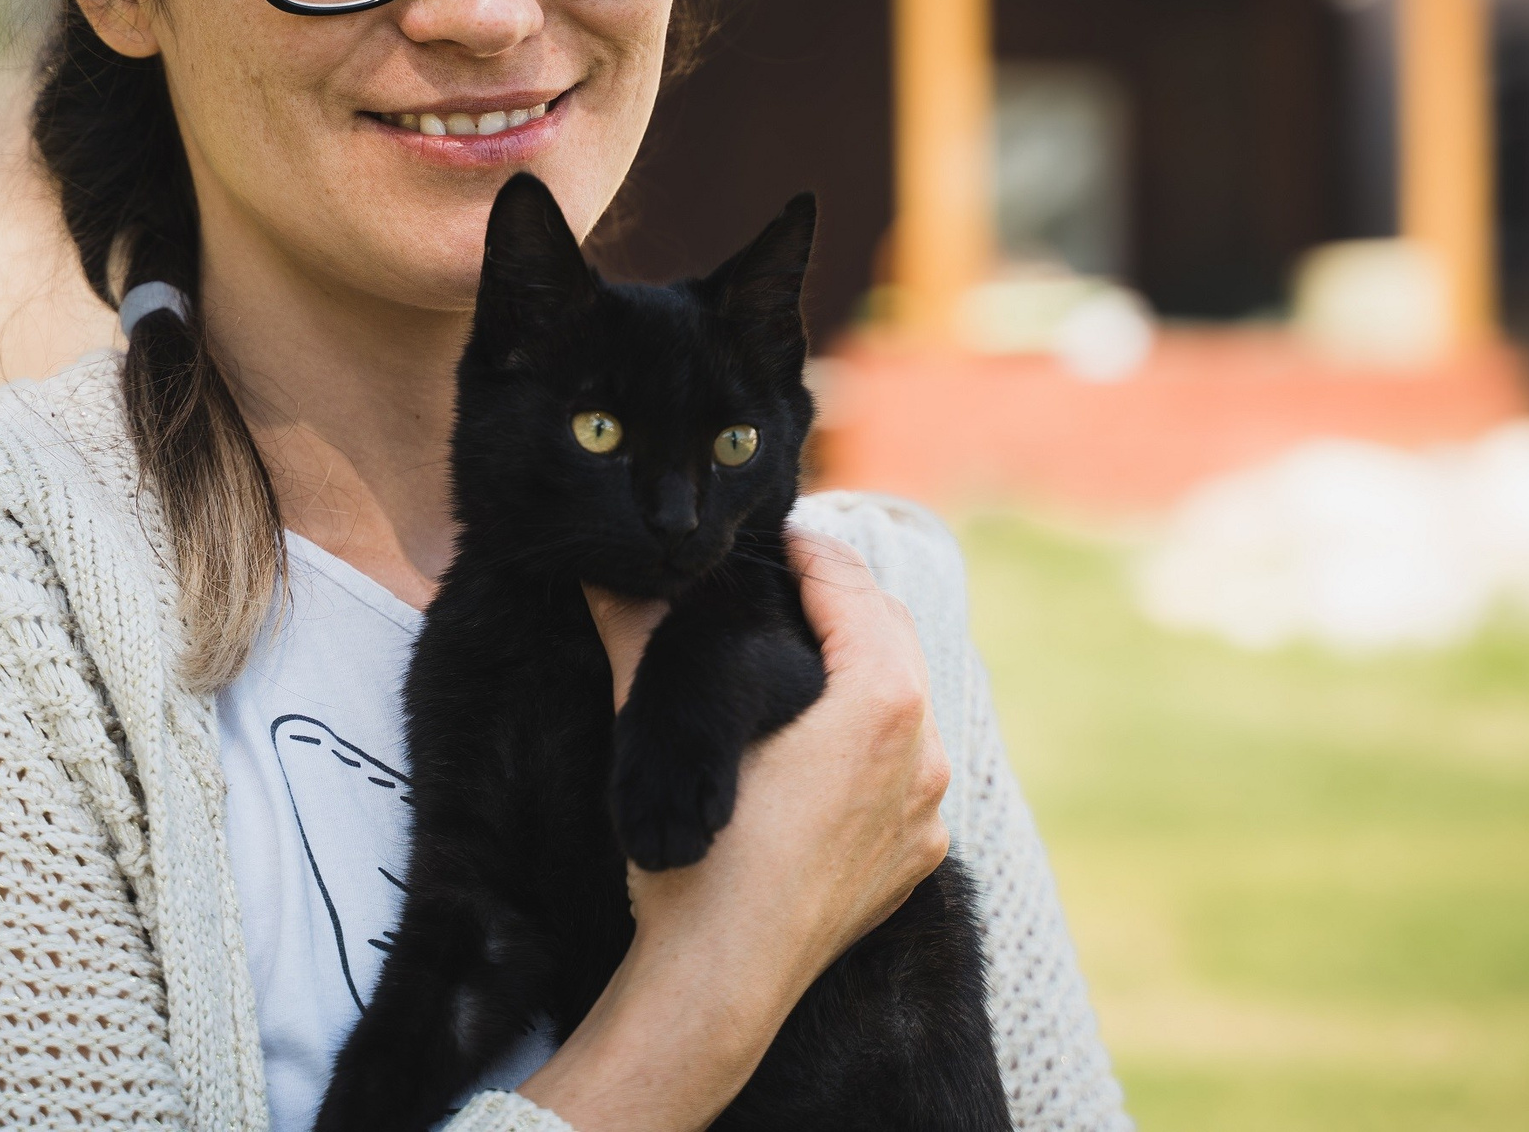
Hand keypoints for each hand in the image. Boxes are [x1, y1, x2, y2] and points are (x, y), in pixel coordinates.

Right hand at [521, 529, 952, 1131]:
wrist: (717, 991)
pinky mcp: (913, 857)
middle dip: (840, 601)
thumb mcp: (667, 734)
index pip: (851, 588)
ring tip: (798, 648)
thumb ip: (638, 636)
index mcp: (880, 704)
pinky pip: (904, 770)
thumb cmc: (698, 862)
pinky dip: (870, 737)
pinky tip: (817, 738)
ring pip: (903, 705)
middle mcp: (923, 752)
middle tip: (784, 579)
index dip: (807, 552)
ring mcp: (924, 811)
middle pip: (890, 639)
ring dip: (860, 666)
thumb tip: (603, 574)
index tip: (771, 537)